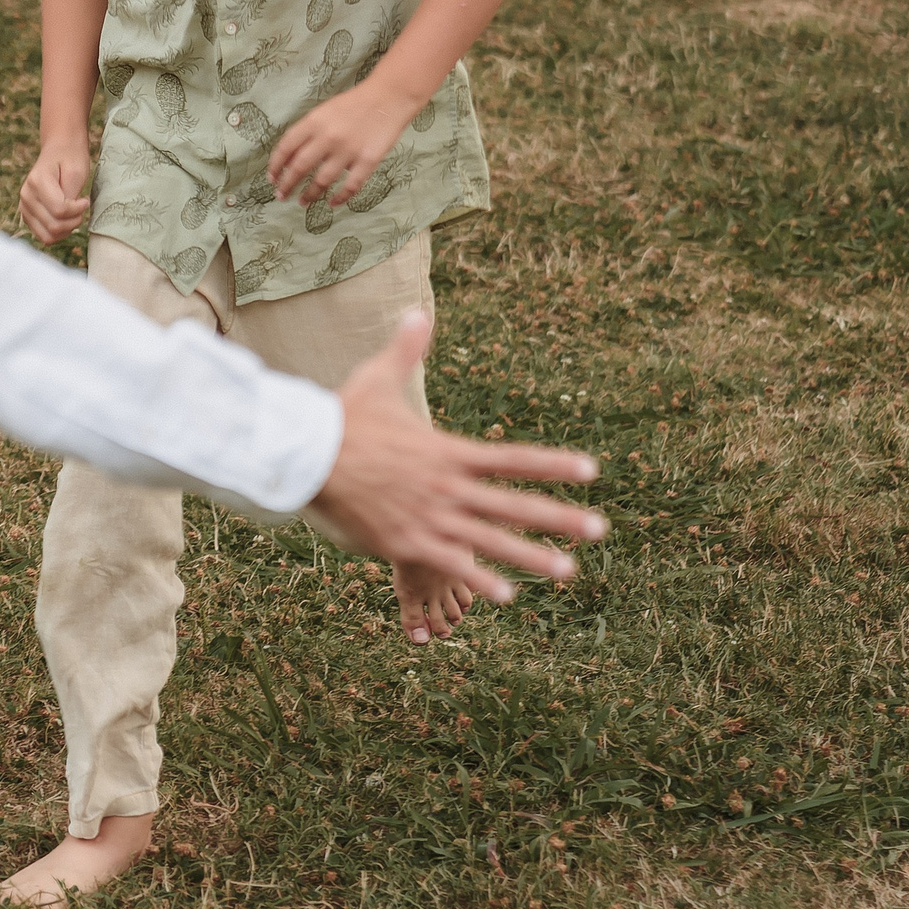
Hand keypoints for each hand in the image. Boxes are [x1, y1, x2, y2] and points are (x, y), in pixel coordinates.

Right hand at [18, 139, 92, 245]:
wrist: (58, 150)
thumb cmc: (70, 159)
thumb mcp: (76, 171)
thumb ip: (70, 195)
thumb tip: (66, 216)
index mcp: (37, 182)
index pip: (59, 211)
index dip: (78, 210)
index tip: (86, 200)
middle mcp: (27, 196)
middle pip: (53, 226)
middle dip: (74, 221)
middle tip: (82, 208)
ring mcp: (24, 207)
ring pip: (47, 236)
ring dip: (66, 230)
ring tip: (74, 214)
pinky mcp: (27, 215)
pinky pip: (43, 236)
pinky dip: (58, 233)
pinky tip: (66, 219)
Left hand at [268, 78, 416, 206]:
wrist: (388, 97)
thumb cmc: (354, 104)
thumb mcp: (324, 111)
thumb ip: (307, 132)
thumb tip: (289, 158)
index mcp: (313, 122)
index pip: (286, 147)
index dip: (276, 165)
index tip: (272, 178)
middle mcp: (327, 137)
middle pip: (300, 167)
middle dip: (287, 184)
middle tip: (281, 196)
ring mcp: (348, 151)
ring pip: (322, 180)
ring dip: (310, 194)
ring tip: (303, 202)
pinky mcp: (367, 161)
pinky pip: (350, 185)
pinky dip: (340, 198)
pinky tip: (333, 203)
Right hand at [306, 312, 604, 606]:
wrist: (306, 455)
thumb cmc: (342, 417)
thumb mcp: (377, 378)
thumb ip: (405, 349)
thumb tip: (417, 311)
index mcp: (449, 451)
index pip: (513, 458)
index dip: (554, 464)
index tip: (591, 471)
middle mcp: (448, 486)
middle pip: (515, 504)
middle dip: (561, 518)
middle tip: (602, 529)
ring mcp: (430, 517)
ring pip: (492, 540)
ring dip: (533, 557)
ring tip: (569, 572)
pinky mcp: (406, 543)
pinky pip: (451, 564)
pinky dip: (480, 581)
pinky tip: (508, 597)